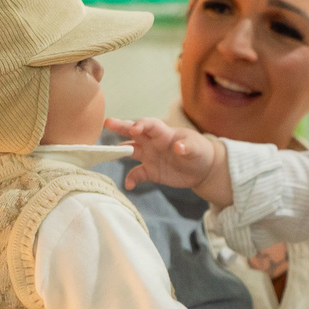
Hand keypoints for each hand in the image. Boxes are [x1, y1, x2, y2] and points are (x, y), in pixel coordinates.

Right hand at [104, 117, 224, 195]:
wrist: (202, 169)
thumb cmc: (199, 151)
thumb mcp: (197, 148)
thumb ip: (188, 146)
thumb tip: (179, 147)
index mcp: (164, 133)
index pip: (150, 125)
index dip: (141, 125)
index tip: (134, 129)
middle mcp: (152, 142)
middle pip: (133, 132)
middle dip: (120, 127)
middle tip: (107, 123)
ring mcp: (149, 156)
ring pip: (130, 150)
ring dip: (119, 151)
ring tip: (106, 154)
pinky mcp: (150, 171)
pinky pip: (136, 174)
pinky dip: (131, 179)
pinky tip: (128, 186)